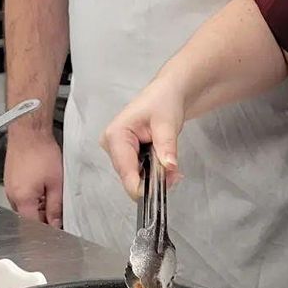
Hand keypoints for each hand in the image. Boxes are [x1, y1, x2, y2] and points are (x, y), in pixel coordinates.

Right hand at [4, 130, 63, 227]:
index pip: (33, 225)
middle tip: (57, 210)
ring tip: (50, 193)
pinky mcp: (10, 181)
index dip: (46, 229)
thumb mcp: (56, 183)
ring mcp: (9, 188)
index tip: (57, 227)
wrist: (29, 133)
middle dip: (42, 217)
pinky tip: (42, 186)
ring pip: (24, 207)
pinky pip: (20, 196)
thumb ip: (55, 206)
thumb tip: (56, 223)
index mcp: (23, 199)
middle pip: (27, 217)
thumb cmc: (42, 153)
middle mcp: (12, 196)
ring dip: (37, 206)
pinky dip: (31, 197)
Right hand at [101, 78, 184, 199]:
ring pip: (136, 177)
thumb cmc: (163, 101)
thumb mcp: (167, 123)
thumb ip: (166, 146)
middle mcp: (111, 145)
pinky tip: (166, 165)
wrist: (167, 94)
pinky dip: (155, 173)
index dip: (140, 186)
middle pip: (130, 176)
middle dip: (153, 180)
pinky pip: (139, 172)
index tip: (158, 193)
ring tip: (173, 167)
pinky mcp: (126, 156)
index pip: (125, 170)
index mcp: (115, 135)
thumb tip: (169, 166)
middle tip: (175, 174)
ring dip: (156, 177)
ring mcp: (118, 152)